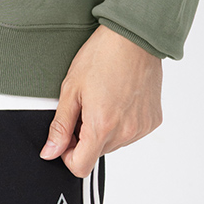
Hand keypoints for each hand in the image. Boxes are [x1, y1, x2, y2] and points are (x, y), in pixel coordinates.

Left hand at [39, 24, 163, 178]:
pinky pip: (132, 132)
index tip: (67, 136)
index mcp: (101, 127)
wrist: (133, 37)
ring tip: (104, 97)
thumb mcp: (71, 88)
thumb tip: (50, 152)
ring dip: (105, 129)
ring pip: (114, 143)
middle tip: (85, 105)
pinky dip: (123, 122)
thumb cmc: (102, 55)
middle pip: (97, 153)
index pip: (81, 167)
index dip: (67, 155)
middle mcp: (125, 133)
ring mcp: (141, 128)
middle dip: (86, 136)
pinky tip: (119, 98)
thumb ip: (60, 125)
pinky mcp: (153, 121)